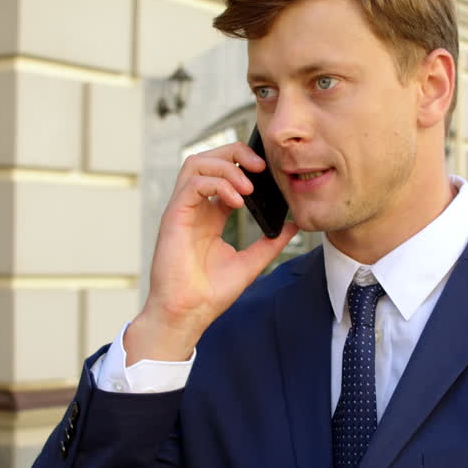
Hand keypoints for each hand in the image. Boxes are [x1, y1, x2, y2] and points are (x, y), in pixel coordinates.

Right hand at [124, 142, 298, 363]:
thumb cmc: (210, 293)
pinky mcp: (174, 216)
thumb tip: (294, 224)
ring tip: (249, 186)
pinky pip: (192, 184)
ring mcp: (182, 210)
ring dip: (226, 167)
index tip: (269, 172)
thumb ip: (271, 242)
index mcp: (210, 215)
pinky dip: (217, 185)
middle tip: (261, 167)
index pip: (224, 174)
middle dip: (236, 153)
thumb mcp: (251, 262)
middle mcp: (195, 208)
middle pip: (209, 159)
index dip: (244, 165)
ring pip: (196, 163)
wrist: (189, 314)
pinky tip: (237, 201)